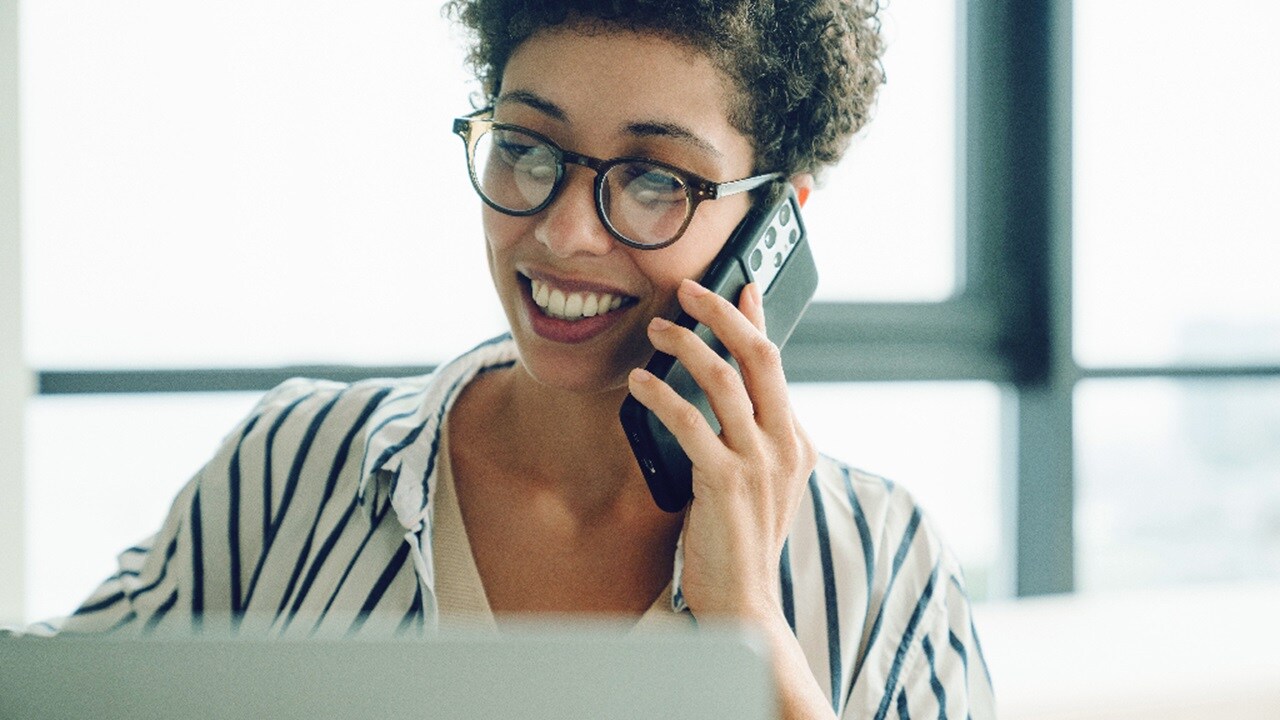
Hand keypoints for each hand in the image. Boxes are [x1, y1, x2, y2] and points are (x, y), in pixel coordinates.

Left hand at [626, 277, 817, 620]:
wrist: (744, 603)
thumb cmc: (739, 542)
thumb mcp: (757, 483)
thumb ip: (750, 438)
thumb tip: (727, 391)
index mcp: (796, 443)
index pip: (776, 364)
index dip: (755, 319)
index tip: (738, 284)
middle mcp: (786, 446)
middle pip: (760, 356)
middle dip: (722, 313)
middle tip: (687, 290)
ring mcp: (760, 464)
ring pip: (725, 380)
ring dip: (686, 347)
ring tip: (654, 332)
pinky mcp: (726, 483)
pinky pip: (691, 422)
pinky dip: (662, 395)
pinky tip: (639, 385)